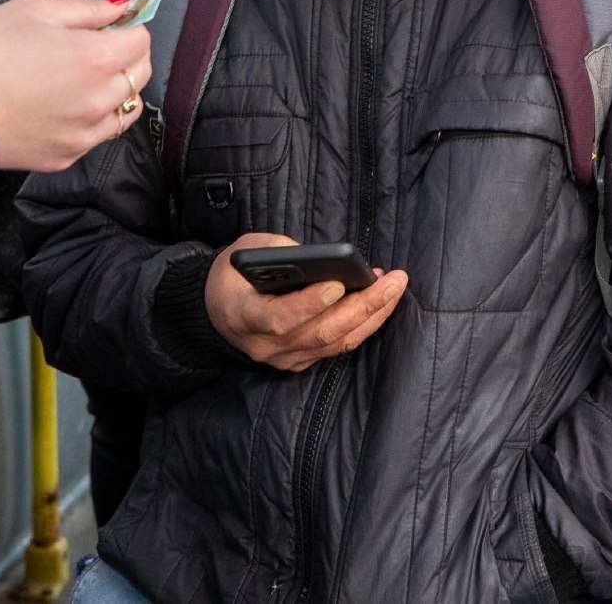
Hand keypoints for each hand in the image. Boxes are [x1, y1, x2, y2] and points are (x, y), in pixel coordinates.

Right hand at [0, 0, 150, 170]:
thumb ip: (85, 8)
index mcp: (94, 58)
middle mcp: (97, 100)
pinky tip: (62, 105)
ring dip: (114, 91)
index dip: (126, 27)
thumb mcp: (33, 10)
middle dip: (126, 56)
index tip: (109, 25)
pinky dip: (90, 120)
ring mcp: (83, 133)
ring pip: (126, 110)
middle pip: (140, 75)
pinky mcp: (65, 156)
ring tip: (80, 79)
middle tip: (95, 47)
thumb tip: (118, 6)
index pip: (142, 40)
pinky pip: (96, 136)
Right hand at [204, 232, 408, 369]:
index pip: (279, 317)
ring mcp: (285, 358)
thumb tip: (321, 257)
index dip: (309, 303)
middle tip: (392, 281)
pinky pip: (337, 347)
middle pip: (320, 332)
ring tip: (394, 287)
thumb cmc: (234, 275)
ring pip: (335, 342)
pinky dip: (362, 325)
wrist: (217, 310)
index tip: (337, 284)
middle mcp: (266, 346)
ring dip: (371, 315)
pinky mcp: (300, 361)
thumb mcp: (245, 251)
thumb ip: (278, 250)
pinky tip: (380, 303)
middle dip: (362, 306)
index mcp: (244, 316)